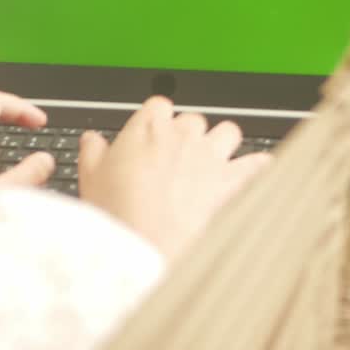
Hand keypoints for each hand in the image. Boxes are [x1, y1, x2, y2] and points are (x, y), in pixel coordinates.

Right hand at [77, 96, 270, 257]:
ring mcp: (210, 155)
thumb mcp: (90, 177)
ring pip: (228, 132)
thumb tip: (92, 140)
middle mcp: (183, 135)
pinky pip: (257, 164)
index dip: (156, 120)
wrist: (146, 244)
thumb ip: (92, 151)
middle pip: (193, 119)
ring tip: (214, 160)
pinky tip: (260, 169)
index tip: (152, 134)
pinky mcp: (232, 180)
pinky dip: (259, 166)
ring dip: (223, 142)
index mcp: (148, 127)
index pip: (158, 105)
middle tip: (178, 158)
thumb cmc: (118, 212)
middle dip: (188, 135)